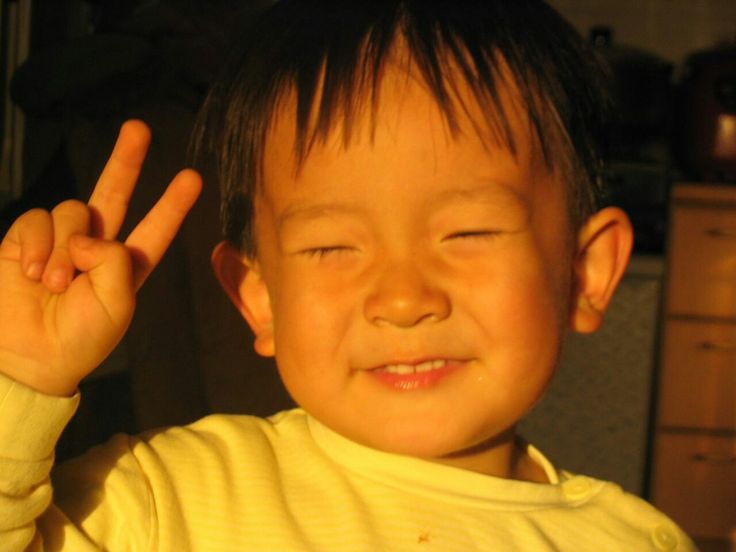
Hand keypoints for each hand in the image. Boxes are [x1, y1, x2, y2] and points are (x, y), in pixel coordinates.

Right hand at [0, 120, 201, 395]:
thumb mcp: (116, 304)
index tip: (192, 177)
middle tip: (139, 128)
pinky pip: (36, 219)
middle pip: (114, 193)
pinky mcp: (24, 239)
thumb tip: (88, 234)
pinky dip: (35, 244)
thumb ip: (115, 260)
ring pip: (71, 210)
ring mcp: (60, 240)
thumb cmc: (80, 338)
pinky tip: (30, 272)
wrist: (28, 356)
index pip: (155, 228)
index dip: (172, 205)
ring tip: (54, 283)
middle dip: (126, 161)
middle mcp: (95, 246)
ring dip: (63, 247)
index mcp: (126, 265)